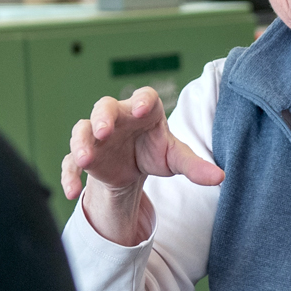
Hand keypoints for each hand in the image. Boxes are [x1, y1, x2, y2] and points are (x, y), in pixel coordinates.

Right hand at [61, 87, 224, 245]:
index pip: (143, 97)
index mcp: (144, 111)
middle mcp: (117, 118)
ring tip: (85, 159)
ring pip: (82, 130)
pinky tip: (71, 192)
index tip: (140, 109)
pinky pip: (70, 162)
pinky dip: (69, 175)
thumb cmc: (155, 151)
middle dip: (102, 117)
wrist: (133, 167)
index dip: (140, 100)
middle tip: (103, 130)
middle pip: (104, 107)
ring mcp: (97, 137)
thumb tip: (220, 177)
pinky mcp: (85, 157)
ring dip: (81, 143)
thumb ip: (194, 166)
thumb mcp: (175, 158)